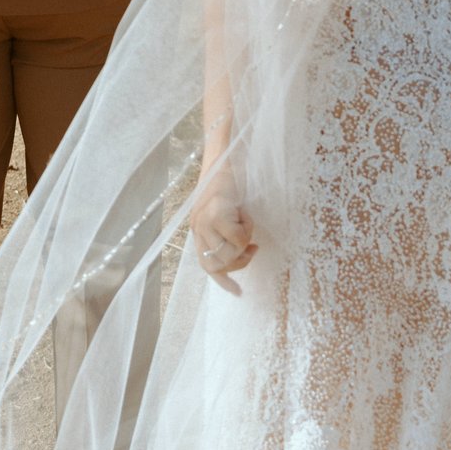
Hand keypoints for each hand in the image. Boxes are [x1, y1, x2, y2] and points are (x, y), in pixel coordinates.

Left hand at [190, 169, 255, 292]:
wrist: (226, 157)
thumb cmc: (230, 184)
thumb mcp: (227, 212)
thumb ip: (227, 233)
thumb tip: (245, 252)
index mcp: (198, 229)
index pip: (207, 265)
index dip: (223, 280)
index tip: (238, 292)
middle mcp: (197, 227)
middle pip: (218, 265)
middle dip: (240, 261)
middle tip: (253, 247)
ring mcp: (204, 221)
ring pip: (230, 253)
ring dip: (245, 243)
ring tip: (248, 224)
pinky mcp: (215, 214)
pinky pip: (238, 238)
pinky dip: (247, 229)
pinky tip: (246, 213)